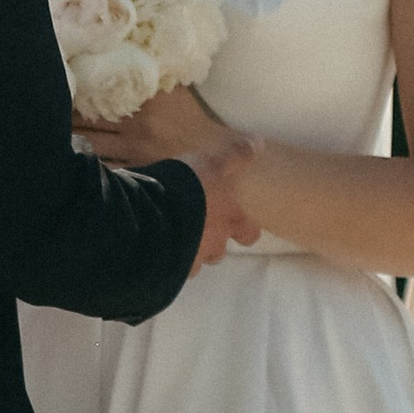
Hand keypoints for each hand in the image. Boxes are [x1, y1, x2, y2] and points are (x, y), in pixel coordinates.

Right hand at [85, 88, 261, 264]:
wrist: (154, 213)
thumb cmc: (190, 186)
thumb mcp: (214, 162)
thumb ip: (235, 156)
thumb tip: (259, 143)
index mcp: (230, 218)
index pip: (249, 233)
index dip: (244, 229)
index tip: (236, 224)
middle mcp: (215, 242)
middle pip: (219, 252)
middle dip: (211, 243)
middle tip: (199, 229)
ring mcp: (191, 258)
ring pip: (194, 262)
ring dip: (187, 252)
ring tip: (173, 238)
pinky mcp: (167, 268)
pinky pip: (169, 268)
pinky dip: (166, 261)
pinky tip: (155, 250)